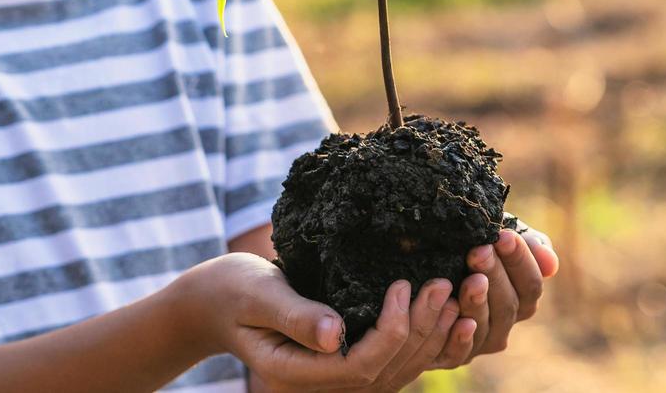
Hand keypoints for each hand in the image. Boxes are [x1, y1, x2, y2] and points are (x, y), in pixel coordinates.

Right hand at [177, 253, 458, 390]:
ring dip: (426, 335)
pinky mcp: (342, 360)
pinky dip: (417, 338)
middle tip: (443, 283)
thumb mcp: (256, 293)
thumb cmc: (229, 290)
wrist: (213, 303)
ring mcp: (332, 376)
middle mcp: (319, 383)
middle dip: (419, 330)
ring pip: (394, 370)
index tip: (402, 284)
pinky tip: (439, 310)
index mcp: (294, 371)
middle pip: (385, 371)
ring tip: (451, 292)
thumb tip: (334, 333)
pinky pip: (388, 360)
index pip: (360, 366)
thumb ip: (294, 314)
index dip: (391, 331)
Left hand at [434, 225, 558, 366]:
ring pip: (485, 326)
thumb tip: (551, 264)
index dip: (520, 261)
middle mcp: (503, 324)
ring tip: (470, 279)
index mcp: (521, 298)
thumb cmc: (469, 244)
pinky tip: (458, 320)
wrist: (427, 257)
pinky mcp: (451, 354)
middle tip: (479, 251)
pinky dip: (460, 339)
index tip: (503, 236)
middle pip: (508, 305)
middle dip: (495, 276)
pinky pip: (459, 353)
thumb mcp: (499, 240)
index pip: (530, 284)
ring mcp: (479, 341)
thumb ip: (529, 247)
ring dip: (478, 302)